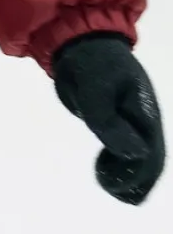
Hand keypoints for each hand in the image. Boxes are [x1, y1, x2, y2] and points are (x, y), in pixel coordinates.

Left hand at [52, 32, 164, 204]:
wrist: (81, 40)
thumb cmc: (91, 63)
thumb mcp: (97, 93)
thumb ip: (111, 125)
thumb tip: (136, 156)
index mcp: (144, 111)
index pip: (152, 153)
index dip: (141, 176)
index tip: (119, 189)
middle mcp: (143, 117)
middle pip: (150, 158)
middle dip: (137, 180)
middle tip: (116, 193)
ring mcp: (132, 117)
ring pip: (139, 154)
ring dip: (129, 174)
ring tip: (111, 186)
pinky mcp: (117, 116)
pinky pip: (124, 144)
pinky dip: (119, 161)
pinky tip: (106, 170)